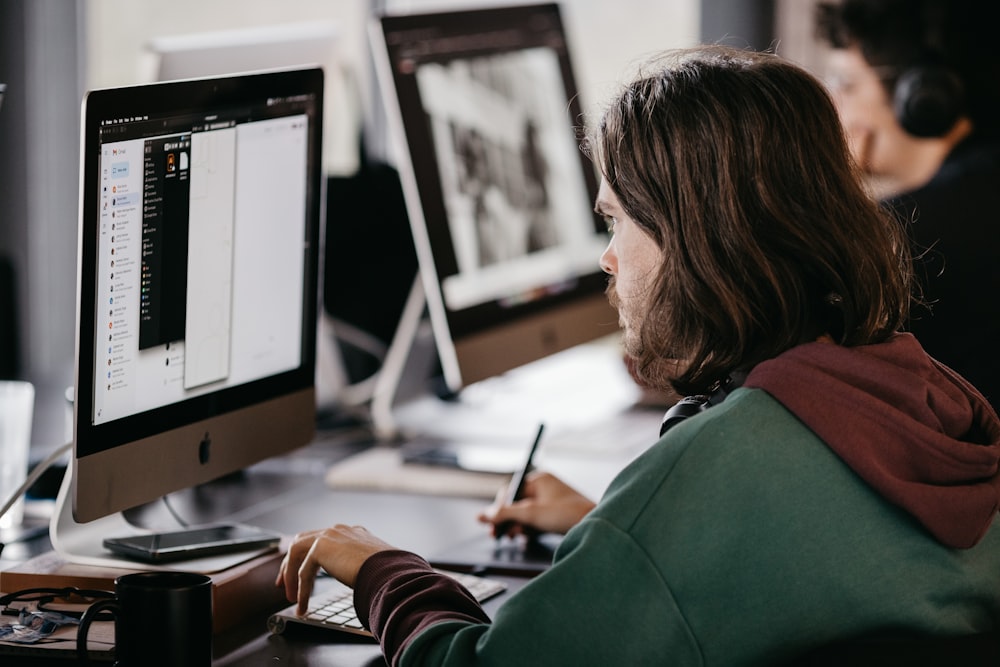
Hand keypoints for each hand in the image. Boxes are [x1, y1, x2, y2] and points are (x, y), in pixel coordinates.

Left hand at [276, 524, 396, 614]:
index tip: (302, 574)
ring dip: (291, 576)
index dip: (308, 557)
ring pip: (297, 553)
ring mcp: (329, 534)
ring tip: (290, 598)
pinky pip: (303, 570)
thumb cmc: (388, 572)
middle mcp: (338, 530)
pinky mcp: (321, 546)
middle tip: (284, 582)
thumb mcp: (371, 565)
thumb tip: (358, 582)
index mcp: (352, 533)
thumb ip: (358, 566)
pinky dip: (301, 589)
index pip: (321, 540)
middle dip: (290, 562)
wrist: (391, 570)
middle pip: (302, 540)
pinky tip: (303, 605)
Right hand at [478, 471, 594, 536]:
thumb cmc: (566, 515)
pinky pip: (536, 522)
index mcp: (539, 480)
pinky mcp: (556, 517)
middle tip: (496, 535)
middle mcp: (545, 489)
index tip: (492, 523)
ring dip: (517, 526)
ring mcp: (551, 503)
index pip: (510, 491)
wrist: (595, 527)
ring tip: (514, 537)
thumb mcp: (531, 514)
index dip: (499, 507)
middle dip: (507, 520)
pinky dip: (529, 530)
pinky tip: (525, 538)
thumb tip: (483, 516)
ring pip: (525, 515)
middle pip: (516, 504)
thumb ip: (505, 514)